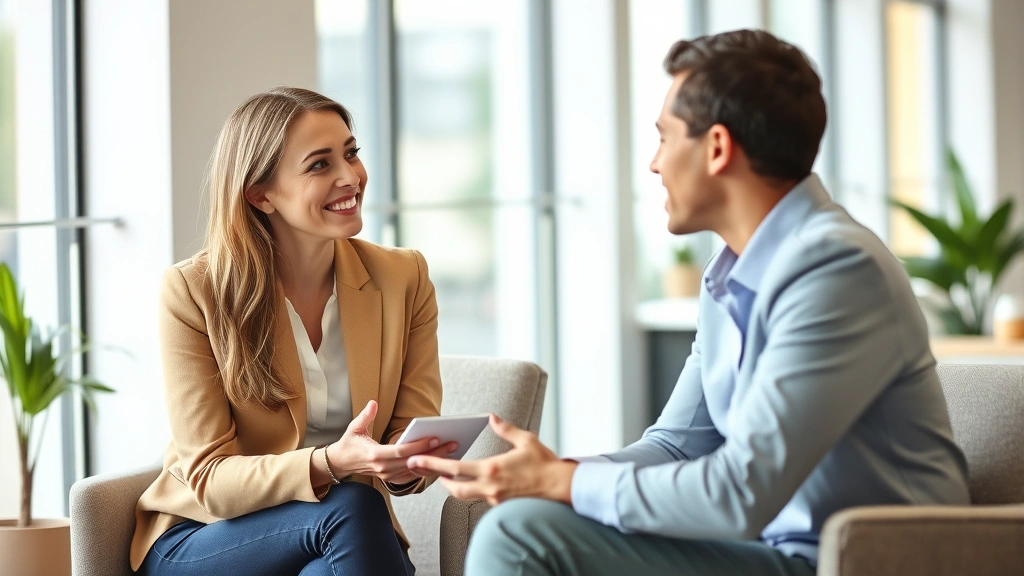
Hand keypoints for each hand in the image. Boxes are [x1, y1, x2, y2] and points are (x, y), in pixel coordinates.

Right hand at [326, 400, 457, 483]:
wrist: (340, 464)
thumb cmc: (349, 444)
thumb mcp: (354, 428)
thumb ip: (365, 416)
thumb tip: (374, 402)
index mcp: (375, 455)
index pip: (402, 451)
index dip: (419, 446)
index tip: (435, 438)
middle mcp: (383, 468)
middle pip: (413, 462)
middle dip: (434, 453)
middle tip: (452, 444)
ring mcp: (387, 476)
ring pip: (415, 471)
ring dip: (433, 462)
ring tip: (451, 452)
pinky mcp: (391, 478)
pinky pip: (412, 476)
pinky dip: (426, 469)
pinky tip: (439, 462)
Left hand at [406, 414, 577, 504]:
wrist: (560, 487)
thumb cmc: (545, 463)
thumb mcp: (526, 440)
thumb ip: (505, 429)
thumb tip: (492, 417)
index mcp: (491, 469)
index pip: (454, 469)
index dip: (433, 465)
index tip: (417, 460)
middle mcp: (490, 487)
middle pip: (454, 488)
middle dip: (438, 480)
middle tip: (424, 472)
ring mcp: (495, 498)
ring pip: (466, 496)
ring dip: (454, 486)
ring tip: (447, 476)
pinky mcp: (502, 505)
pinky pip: (481, 497)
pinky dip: (474, 489)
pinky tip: (474, 481)